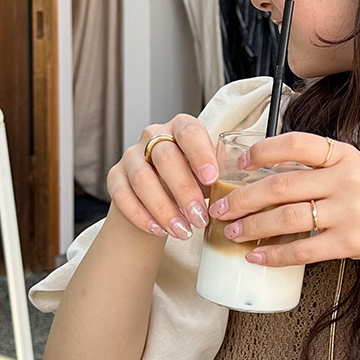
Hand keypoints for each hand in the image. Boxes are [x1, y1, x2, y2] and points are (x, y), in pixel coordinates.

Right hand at [106, 116, 219, 238]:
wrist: (163, 196)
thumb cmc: (194, 181)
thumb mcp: (210, 175)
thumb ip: (222, 175)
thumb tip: (244, 188)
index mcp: (181, 128)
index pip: (189, 131)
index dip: (200, 154)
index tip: (213, 179)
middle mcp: (154, 136)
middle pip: (165, 157)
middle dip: (184, 191)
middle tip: (200, 218)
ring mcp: (131, 155)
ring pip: (142, 178)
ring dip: (164, 209)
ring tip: (183, 231)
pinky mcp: (115, 176)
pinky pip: (122, 195)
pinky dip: (141, 216)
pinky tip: (160, 230)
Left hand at [206, 132, 359, 269]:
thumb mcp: (358, 169)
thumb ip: (322, 167)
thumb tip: (271, 173)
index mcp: (344, 156)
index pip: (296, 143)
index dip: (263, 151)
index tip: (240, 163)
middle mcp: (345, 180)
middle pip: (280, 186)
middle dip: (242, 199)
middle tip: (219, 208)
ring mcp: (348, 212)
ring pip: (287, 219)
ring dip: (253, 227)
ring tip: (231, 232)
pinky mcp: (350, 242)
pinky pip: (304, 250)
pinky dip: (275, 255)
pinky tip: (257, 257)